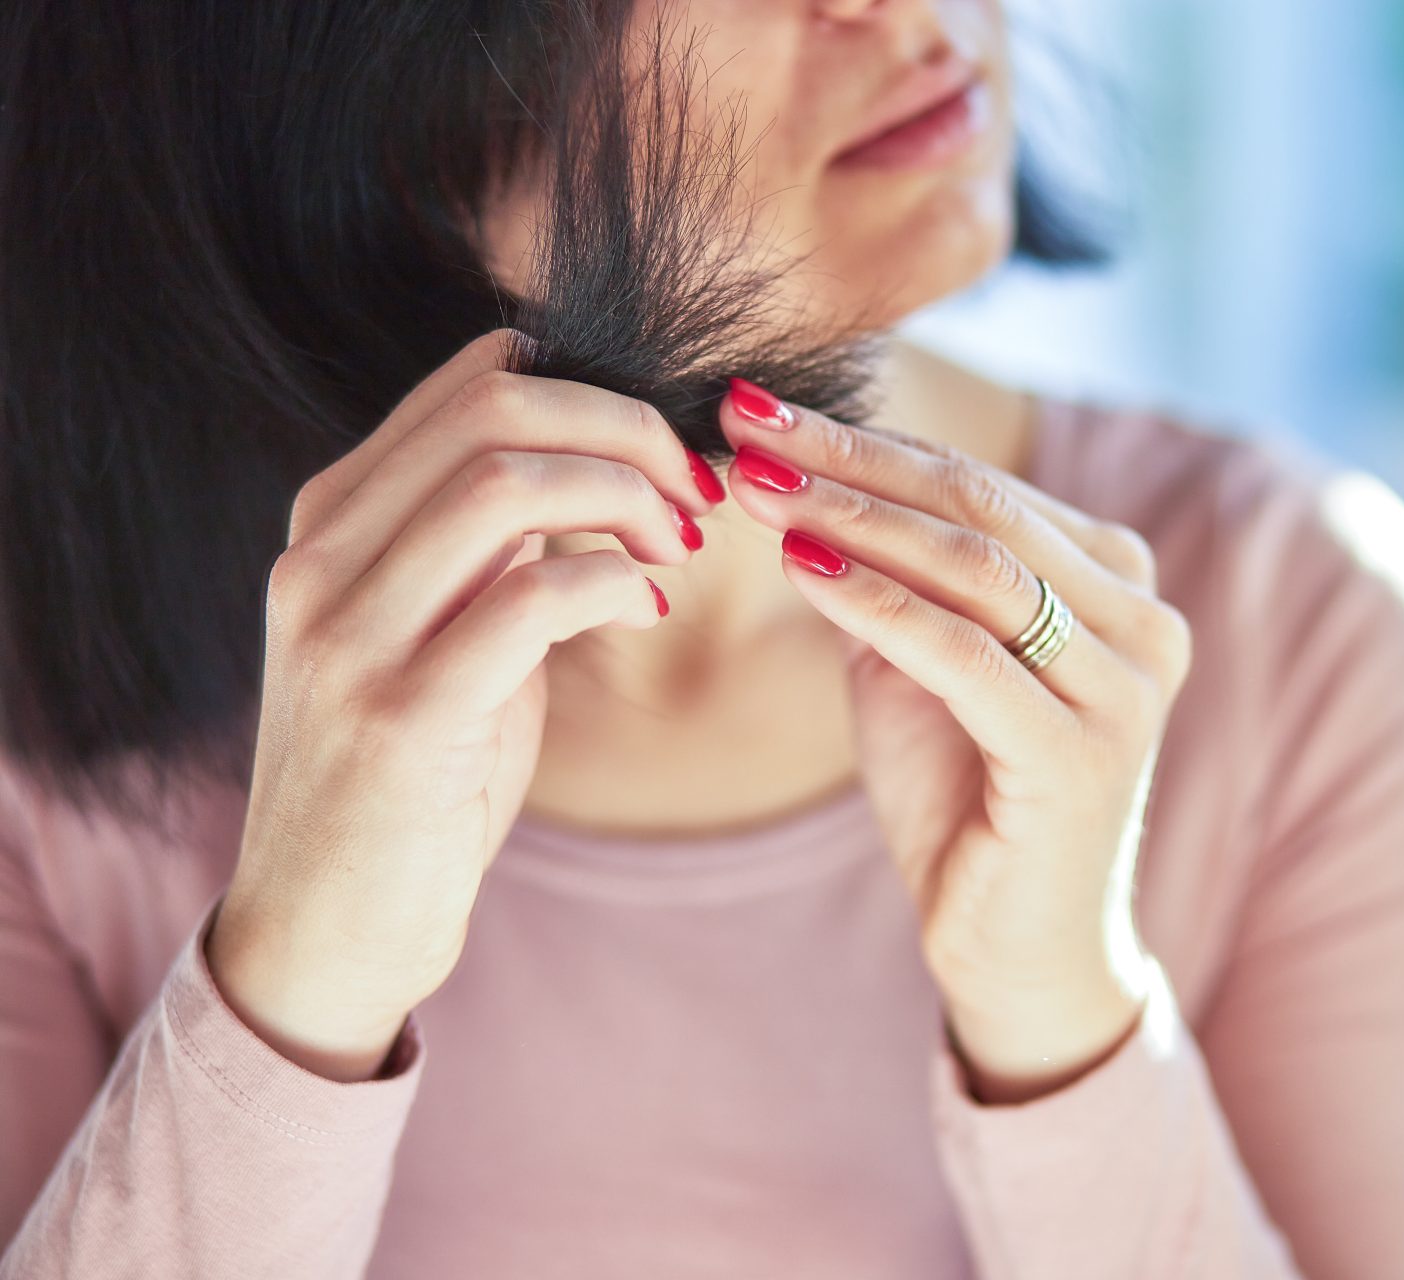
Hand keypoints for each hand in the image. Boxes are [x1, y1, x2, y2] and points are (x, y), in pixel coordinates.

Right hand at [207, 330, 721, 1080]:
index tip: (664, 452)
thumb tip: (591, 459)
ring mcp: (348, 637)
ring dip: (627, 500)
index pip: (472, 384)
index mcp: (330, 522)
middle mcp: (320, 561)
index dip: (595, 393)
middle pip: (495, 415)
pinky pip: (531, 598)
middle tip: (694, 492)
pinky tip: (648, 611)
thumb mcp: (441, 634)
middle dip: (626, 432)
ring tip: (677, 547)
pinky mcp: (398, 717)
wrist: (326, 930)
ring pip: (507, 486)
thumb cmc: (409, 777)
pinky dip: (614, 586)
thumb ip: (489, 546)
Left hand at [717, 379, 1193, 1102]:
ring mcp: (1125, 689)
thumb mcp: (918, 667)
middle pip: (981, 509)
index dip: (866, 440)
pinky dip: (875, 602)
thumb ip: (888, 578)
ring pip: (977, 568)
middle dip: (851, 459)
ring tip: (754, 484)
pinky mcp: (1083, 755)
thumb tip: (798, 478)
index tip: (759, 407)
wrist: (1015, 951)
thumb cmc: (966, 804)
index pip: (980, 486)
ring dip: (851, 515)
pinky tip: (799, 567)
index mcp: (1117, 587)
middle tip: (746, 421)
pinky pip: (965, 653)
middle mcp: (1144, 623)